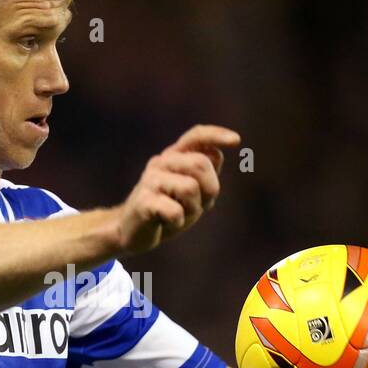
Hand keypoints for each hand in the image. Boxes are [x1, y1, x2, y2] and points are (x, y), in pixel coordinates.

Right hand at [117, 124, 240, 253]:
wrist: (131, 232)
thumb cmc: (166, 210)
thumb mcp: (190, 192)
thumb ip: (204, 173)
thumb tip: (216, 153)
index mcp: (173, 157)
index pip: (196, 136)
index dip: (215, 135)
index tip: (236, 141)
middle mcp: (161, 163)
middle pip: (200, 164)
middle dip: (209, 189)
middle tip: (196, 206)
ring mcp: (150, 180)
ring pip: (191, 188)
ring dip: (192, 209)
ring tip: (179, 215)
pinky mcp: (144, 201)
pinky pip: (176, 211)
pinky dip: (178, 222)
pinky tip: (167, 223)